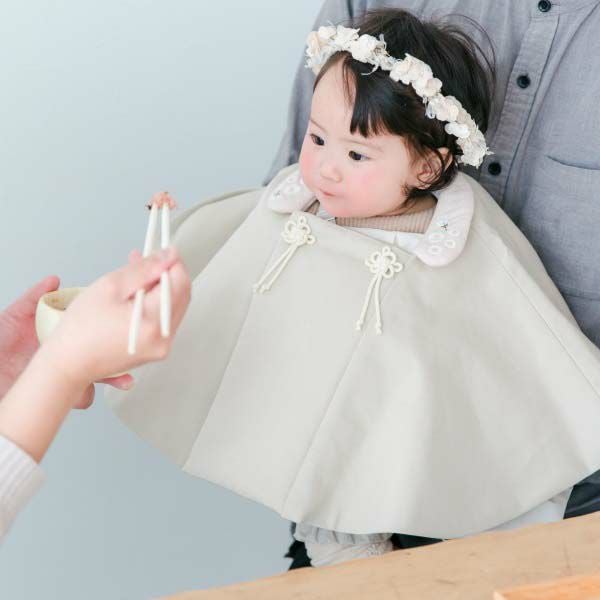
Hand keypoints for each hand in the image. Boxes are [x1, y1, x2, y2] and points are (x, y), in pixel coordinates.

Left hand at [0, 277, 128, 409]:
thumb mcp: (11, 318)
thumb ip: (32, 299)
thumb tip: (53, 281)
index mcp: (57, 336)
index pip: (89, 329)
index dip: (106, 327)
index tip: (118, 324)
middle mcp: (65, 356)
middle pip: (100, 352)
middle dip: (118, 354)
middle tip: (127, 352)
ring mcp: (64, 376)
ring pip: (97, 375)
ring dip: (112, 377)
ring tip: (120, 378)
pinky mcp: (60, 396)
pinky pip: (82, 397)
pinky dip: (85, 396)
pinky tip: (83, 393)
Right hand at [42, 247, 190, 393]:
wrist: (69, 364)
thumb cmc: (82, 328)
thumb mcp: (111, 287)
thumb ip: (144, 269)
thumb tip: (169, 255)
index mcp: (154, 322)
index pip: (180, 283)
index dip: (174, 262)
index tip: (164, 249)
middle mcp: (164, 338)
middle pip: (180, 296)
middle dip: (166, 273)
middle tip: (147, 258)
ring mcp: (161, 347)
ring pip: (172, 307)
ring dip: (160, 287)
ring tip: (137, 273)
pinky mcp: (155, 350)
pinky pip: (163, 319)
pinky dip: (154, 303)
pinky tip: (137, 293)